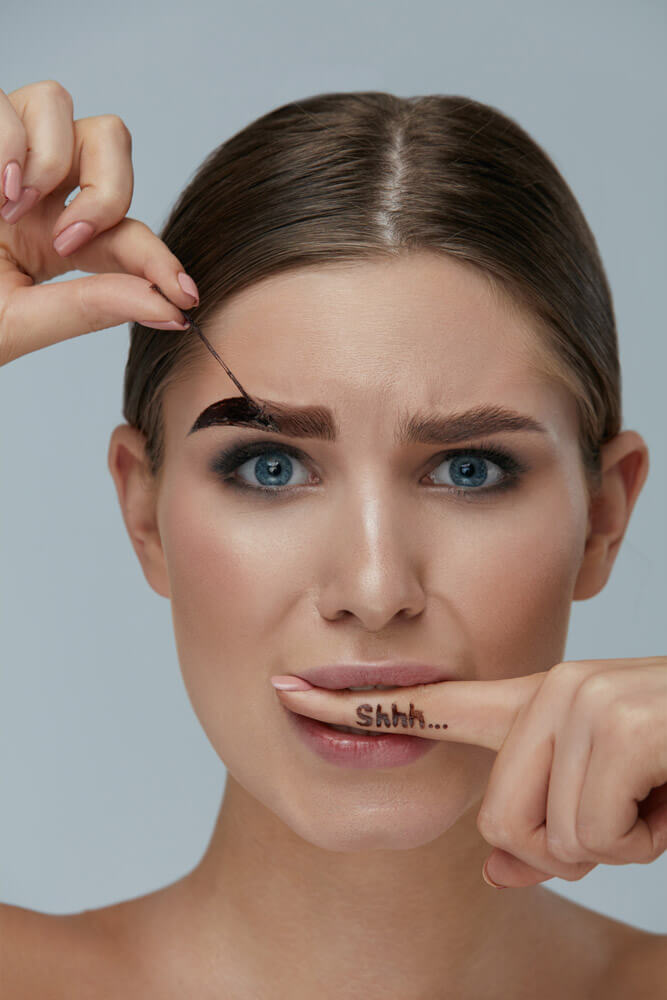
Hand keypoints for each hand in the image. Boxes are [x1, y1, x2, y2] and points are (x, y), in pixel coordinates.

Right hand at [0, 79, 197, 366]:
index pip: (128, 234)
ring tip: (13, 207)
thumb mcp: (21, 322)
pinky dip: (8, 142)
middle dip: (109, 188)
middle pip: (111, 142)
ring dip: (49, 157)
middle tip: (69, 243)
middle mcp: (36, 193)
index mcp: (54, 242)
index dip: (162, 259)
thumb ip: (91, 308)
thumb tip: (170, 310)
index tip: (185, 297)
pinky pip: (6, 101)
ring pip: (62, 104)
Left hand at [271, 657, 666, 887]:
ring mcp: (589, 698)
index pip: (433, 705)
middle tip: (631, 813)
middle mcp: (556, 689)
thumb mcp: (615, 809)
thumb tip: (498, 871)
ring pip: (546, 832)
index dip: (356, 704)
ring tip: (657, 796)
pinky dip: (642, 840)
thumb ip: (548, 828)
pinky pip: (591, 829)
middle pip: (500, 821)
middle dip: (567, 847)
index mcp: (544, 707)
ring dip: (615, 843)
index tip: (289, 692)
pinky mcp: (625, 721)